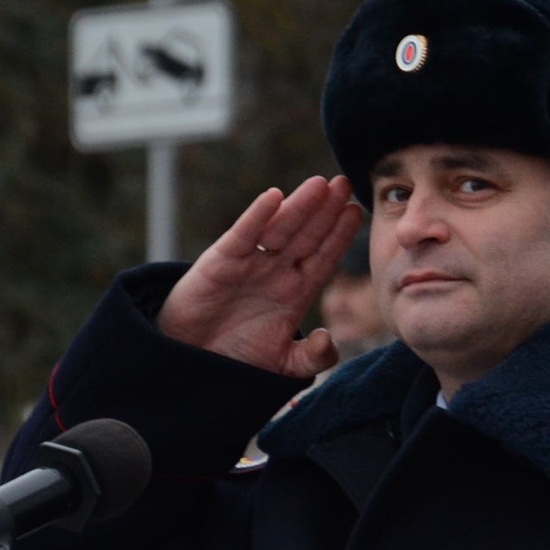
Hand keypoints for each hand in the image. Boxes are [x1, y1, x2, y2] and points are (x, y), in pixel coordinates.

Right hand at [155, 175, 362, 378]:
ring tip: (320, 184)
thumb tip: (326, 339)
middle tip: (345, 183)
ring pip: (280, 229)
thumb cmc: (236, 360)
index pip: (323, 257)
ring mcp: (249, 264)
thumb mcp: (282, 366)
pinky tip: (274, 197)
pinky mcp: (221, 262)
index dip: (340, 235)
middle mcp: (275, 272)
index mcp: (295, 292)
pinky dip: (257, 217)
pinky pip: (243, 236)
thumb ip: (311, 359)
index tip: (357, 211)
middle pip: (307, 235)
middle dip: (326, 210)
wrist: (192, 364)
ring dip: (300, 206)